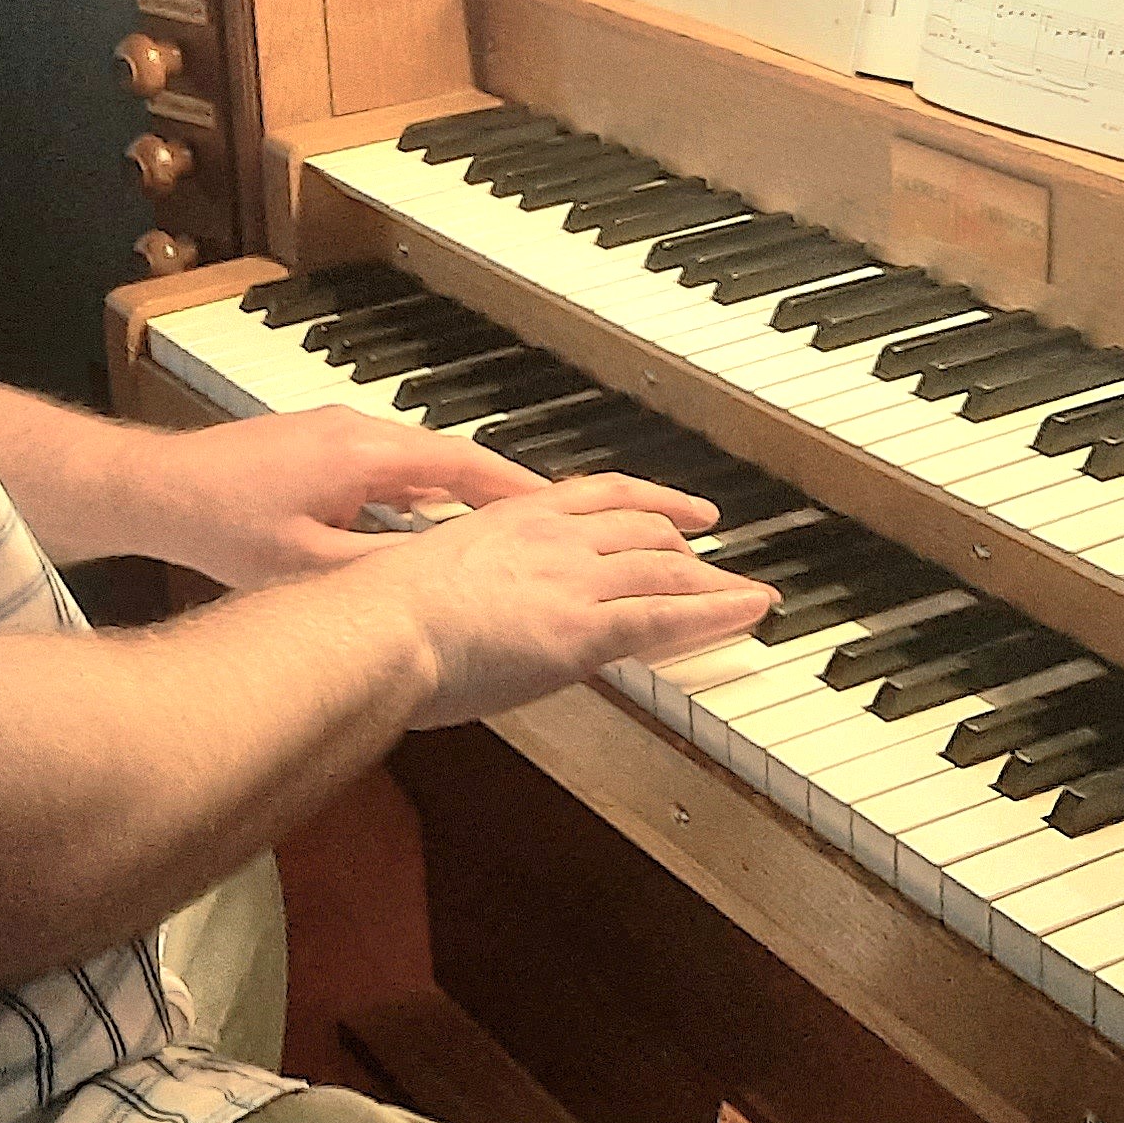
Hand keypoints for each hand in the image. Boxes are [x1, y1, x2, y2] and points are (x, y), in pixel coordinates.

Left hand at [139, 405, 549, 588]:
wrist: (154, 488)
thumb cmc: (219, 524)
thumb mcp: (307, 565)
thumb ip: (378, 572)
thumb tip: (439, 586)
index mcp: (364, 453)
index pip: (462, 462)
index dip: (516, 488)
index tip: (561, 508)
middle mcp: (357, 430)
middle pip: (447, 458)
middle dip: (496, 493)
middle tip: (546, 526)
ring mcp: (334, 432)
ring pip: (415, 463)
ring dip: (453, 494)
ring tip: (498, 534)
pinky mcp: (315, 445)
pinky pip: (384, 466)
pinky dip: (413, 493)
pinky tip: (423, 528)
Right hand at [317, 472, 772, 727]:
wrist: (373, 628)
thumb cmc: (374, 613)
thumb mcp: (420, 573)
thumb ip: (454, 579)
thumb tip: (452, 601)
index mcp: (511, 517)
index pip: (597, 494)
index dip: (648, 499)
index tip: (676, 508)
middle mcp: (551, 537)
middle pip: (642, 528)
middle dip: (687, 545)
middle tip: (716, 562)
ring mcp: (571, 579)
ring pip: (665, 569)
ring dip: (715, 581)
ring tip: (749, 593)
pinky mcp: (582, 627)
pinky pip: (666, 616)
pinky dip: (716, 612)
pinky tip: (747, 612)